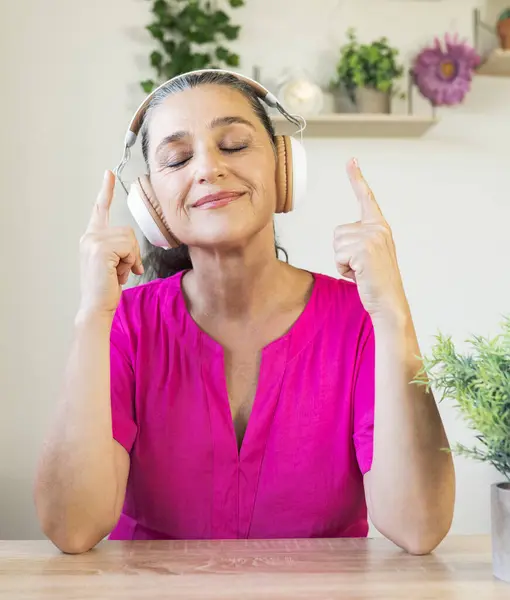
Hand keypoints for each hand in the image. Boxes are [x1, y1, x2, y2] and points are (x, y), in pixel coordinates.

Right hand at [78, 171, 143, 315]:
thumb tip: (133, 251)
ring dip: (130, 259)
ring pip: (130, 239)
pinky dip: (129, 262)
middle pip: (127, 230)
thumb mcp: (114, 263)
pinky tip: (117, 274)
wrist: (96, 306)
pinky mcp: (100, 248)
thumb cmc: (106, 288)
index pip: (99, 209)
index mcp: (92, 237)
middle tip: (121, 270)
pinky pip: (129, 248)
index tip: (108, 173)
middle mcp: (89, 236)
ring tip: (117, 272)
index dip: (105, 190)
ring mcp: (93, 241)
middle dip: (132, 253)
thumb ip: (120, 249)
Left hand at [333, 159, 407, 321]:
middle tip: (361, 267)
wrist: (388, 301)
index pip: (365, 198)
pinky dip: (344, 269)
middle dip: (342, 253)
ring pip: (336, 244)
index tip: (351, 160)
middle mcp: (377, 228)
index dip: (357, 178)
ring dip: (343, 262)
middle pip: (338, 232)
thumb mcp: (369, 255)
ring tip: (361, 271)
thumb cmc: (376, 281)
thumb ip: (359, 240)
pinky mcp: (364, 249)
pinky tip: (360, 275)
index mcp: (379, 226)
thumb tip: (343, 237)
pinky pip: (338, 255)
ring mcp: (372, 238)